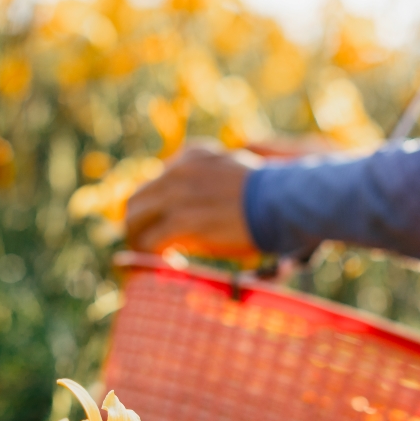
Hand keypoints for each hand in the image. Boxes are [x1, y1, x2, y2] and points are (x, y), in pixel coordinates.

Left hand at [124, 144, 262, 257]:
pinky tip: (169, 265)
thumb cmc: (270, 193)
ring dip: (140, 242)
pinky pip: (150, 242)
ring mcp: (177, 194)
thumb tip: (205, 205)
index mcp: (192, 155)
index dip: (156, 208)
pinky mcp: (182, 220)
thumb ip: (214, 178)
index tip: (165, 226)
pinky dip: (151, 257)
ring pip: (135, 220)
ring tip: (155, 259)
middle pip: (137, 200)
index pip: (157, 180)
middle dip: (138, 226)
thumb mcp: (238, 171)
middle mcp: (178, 170)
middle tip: (150, 247)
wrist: (283, 200)